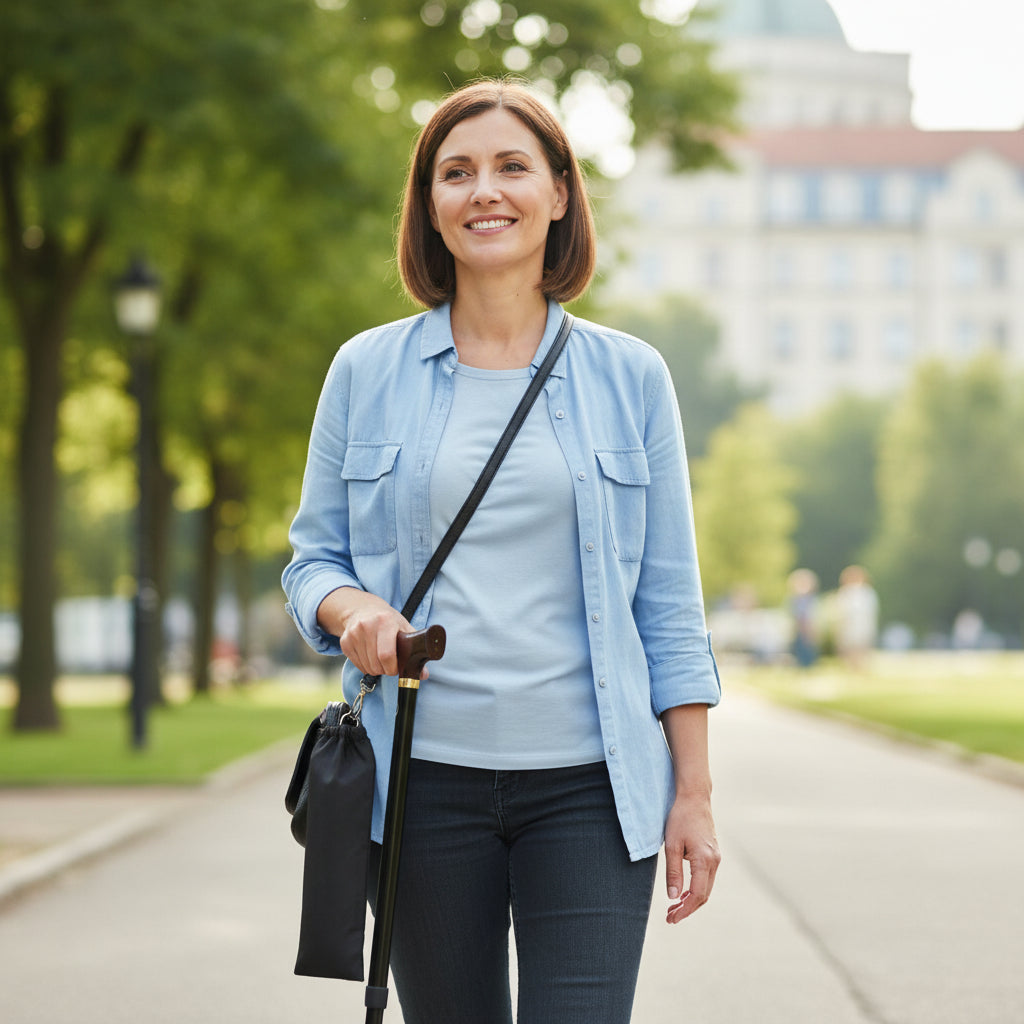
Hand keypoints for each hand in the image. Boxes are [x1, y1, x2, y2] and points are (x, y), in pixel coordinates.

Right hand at [317, 588, 414, 677]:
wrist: (362, 608)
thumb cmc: (387, 620)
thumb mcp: (403, 627)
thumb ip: (414, 649)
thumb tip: (423, 674)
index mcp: (385, 621)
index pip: (386, 655)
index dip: (393, 668)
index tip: (396, 668)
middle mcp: (366, 626)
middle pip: (376, 664)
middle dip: (385, 670)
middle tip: (390, 664)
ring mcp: (353, 634)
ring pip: (367, 667)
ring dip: (376, 669)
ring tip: (381, 658)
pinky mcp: (345, 642)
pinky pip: (358, 665)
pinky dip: (366, 666)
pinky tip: (370, 655)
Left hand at [663, 792, 719, 923]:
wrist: (694, 797)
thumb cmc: (680, 818)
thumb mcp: (671, 845)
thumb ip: (673, 872)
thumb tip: (673, 897)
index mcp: (705, 861)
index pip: (696, 895)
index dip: (684, 910)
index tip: (671, 918)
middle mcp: (715, 862)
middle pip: (703, 895)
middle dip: (687, 909)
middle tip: (670, 917)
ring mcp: (716, 857)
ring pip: (706, 887)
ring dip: (691, 900)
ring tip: (674, 907)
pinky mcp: (713, 853)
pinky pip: (706, 878)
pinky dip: (696, 888)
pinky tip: (683, 891)